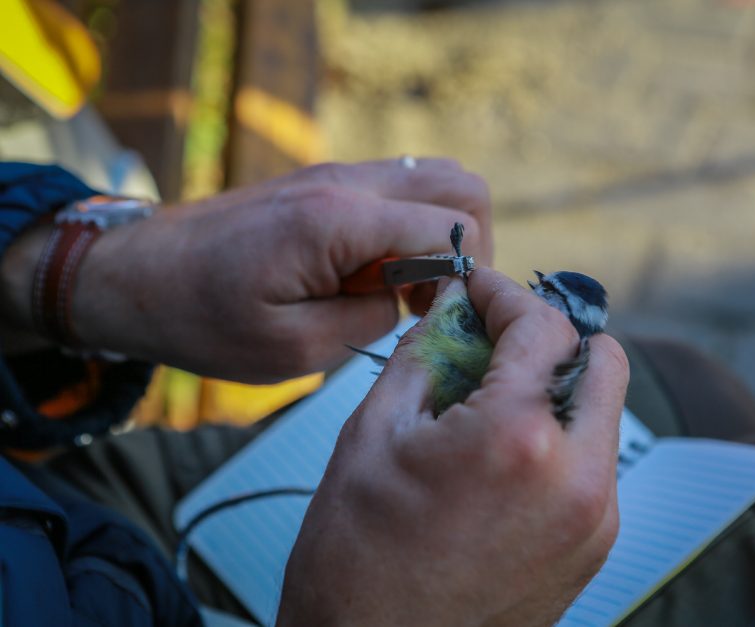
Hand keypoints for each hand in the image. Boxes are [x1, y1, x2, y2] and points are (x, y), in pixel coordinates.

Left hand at [0, 159, 491, 380]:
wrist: (137, 277)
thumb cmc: (202, 318)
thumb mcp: (292, 348)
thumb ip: (370, 319)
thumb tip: (407, 296)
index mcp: (339, 220)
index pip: (453, 228)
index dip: (462, 278)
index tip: (431, 317)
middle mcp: (346, 182)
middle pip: (461, 185)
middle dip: (470, 246)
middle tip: (433, 297)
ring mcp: (335, 174)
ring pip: (434, 178)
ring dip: (440, 232)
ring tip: (404, 287)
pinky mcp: (324, 183)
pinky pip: (398, 189)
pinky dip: (409, 226)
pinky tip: (373, 272)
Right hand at [277, 268, 628, 625]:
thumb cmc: (355, 555)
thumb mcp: (375, 432)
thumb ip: (425, 351)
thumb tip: (452, 306)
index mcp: (519, 439)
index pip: (542, 326)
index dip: (503, 293)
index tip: (476, 289)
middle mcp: (578, 478)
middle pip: (601, 360)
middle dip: (549, 336)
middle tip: (493, 339)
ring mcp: (594, 519)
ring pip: (602, 412)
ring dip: (556, 385)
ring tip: (488, 397)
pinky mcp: (592, 548)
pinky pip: (593, 462)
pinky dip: (560, 435)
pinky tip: (501, 448)